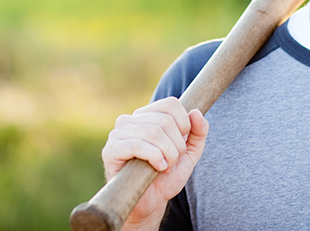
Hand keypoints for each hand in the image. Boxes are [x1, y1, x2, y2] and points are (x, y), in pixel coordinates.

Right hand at [102, 96, 208, 229]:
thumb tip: (196, 112)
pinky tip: (158, 168)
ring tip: (166, 167)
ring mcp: (118, 134)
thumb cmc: (166, 177)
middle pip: (165, 120)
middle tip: (173, 162)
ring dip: (168, 154)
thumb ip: (198, 132)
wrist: (150, 204)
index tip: (182, 144)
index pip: (171, 104)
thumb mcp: (189, 153)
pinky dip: (154, 157)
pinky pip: (136, 145)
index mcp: (147, 116)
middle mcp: (130, 120)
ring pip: (153, 132)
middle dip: (177, 146)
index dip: (184, 124)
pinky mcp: (111, 150)